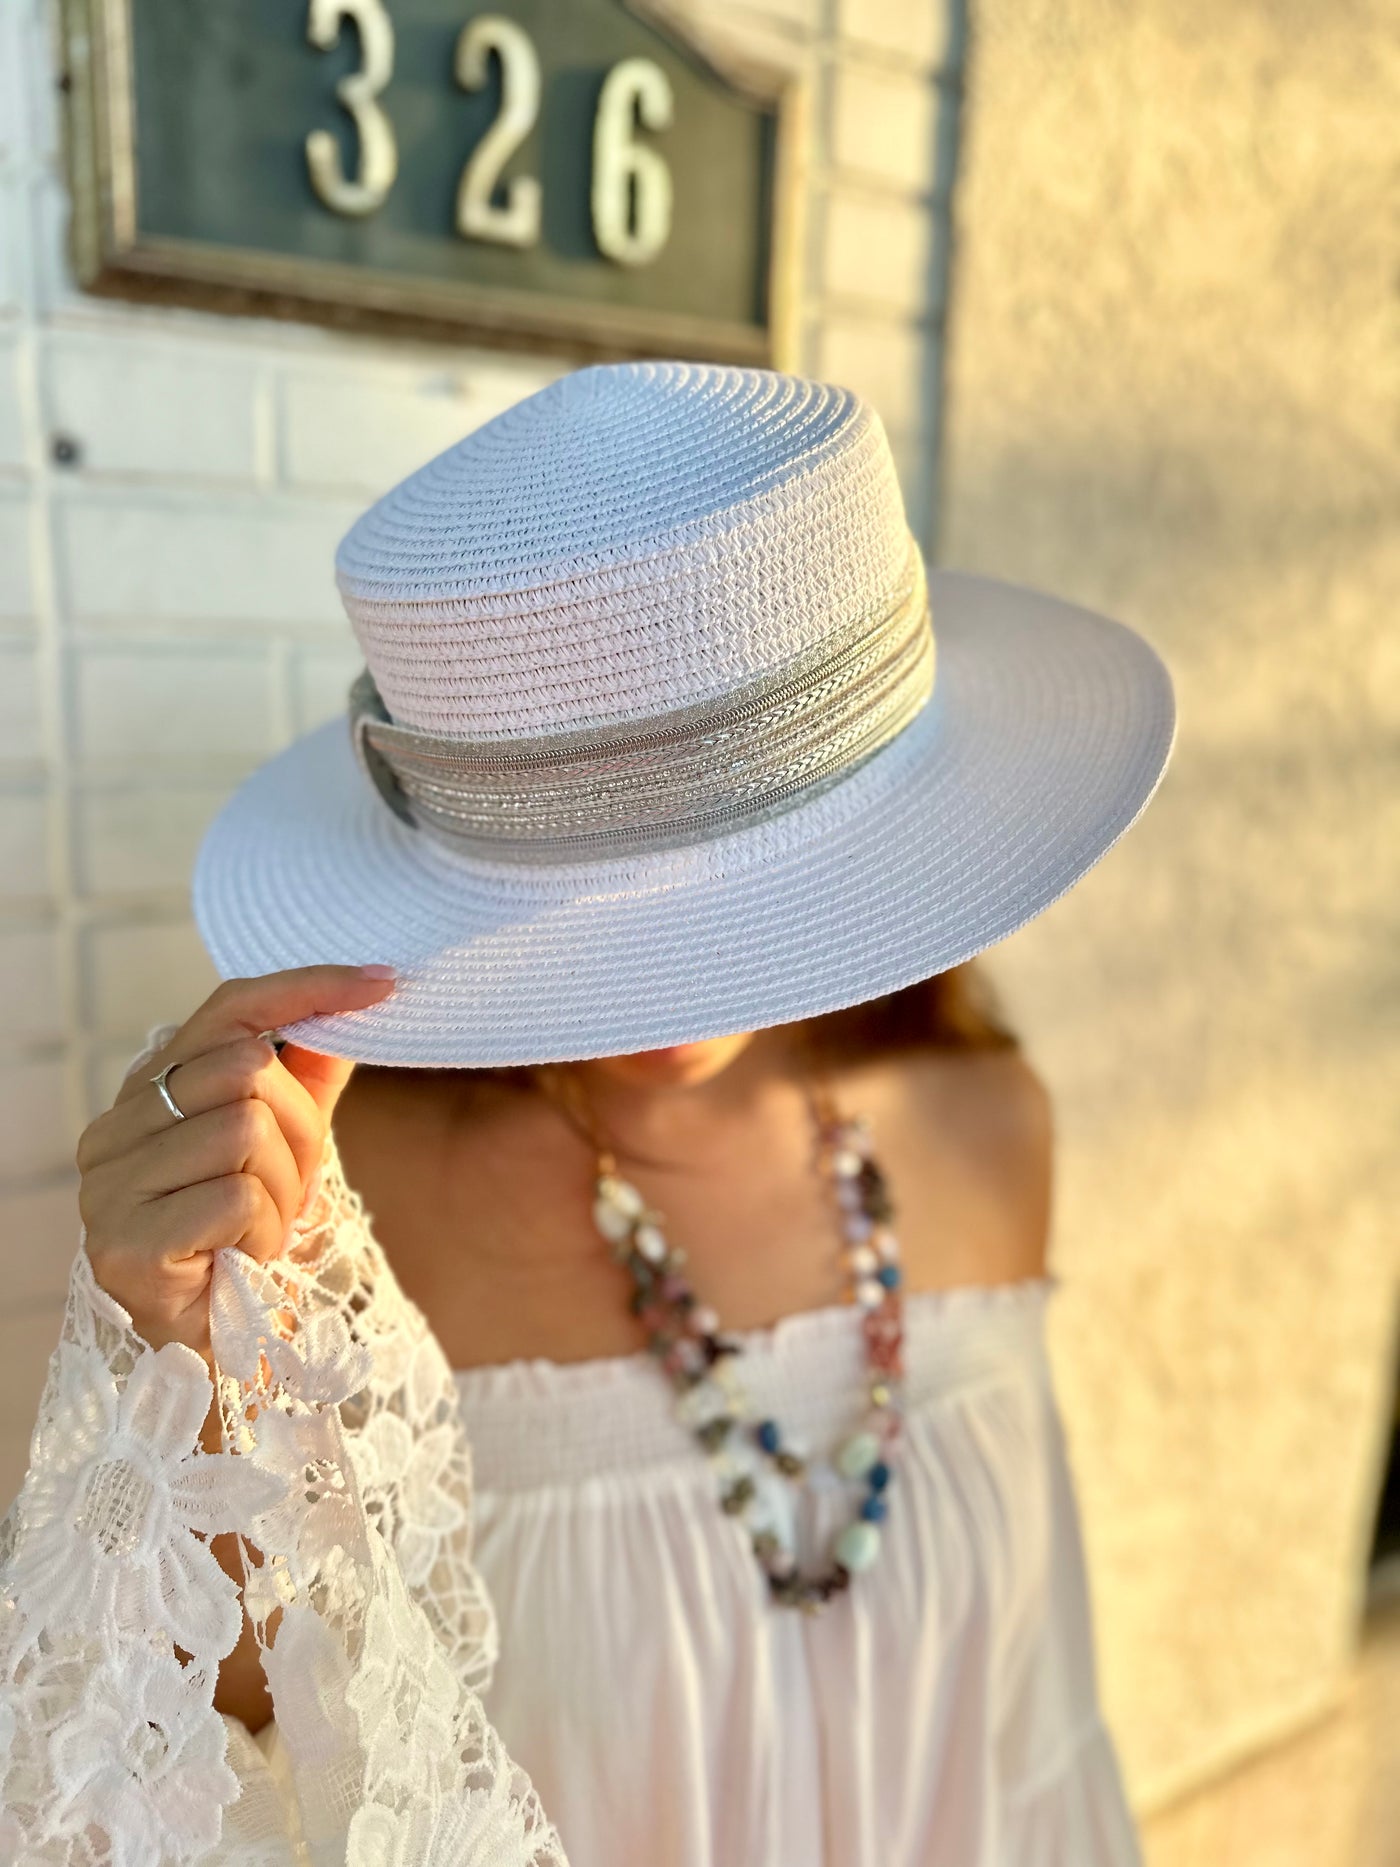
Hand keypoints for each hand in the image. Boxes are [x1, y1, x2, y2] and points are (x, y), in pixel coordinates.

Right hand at [76, 965, 396, 1354]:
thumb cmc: (246, 1239)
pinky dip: (264, 1230)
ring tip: (260, 1229)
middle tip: (289, 1188)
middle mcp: (113, 1130)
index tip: (383, 983)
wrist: (223, 1349)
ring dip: (282, 1189)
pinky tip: (244, 1258)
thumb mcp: (289, 1145)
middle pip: (246, 1070)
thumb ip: (309, 1076)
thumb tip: (353, 1002)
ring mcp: (109, 1188)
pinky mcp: (125, 1244)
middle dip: (299, 1130)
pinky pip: (236, 1197)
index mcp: (147, 1092)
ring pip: (245, 1130)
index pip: (228, 1008)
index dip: (308, 990)